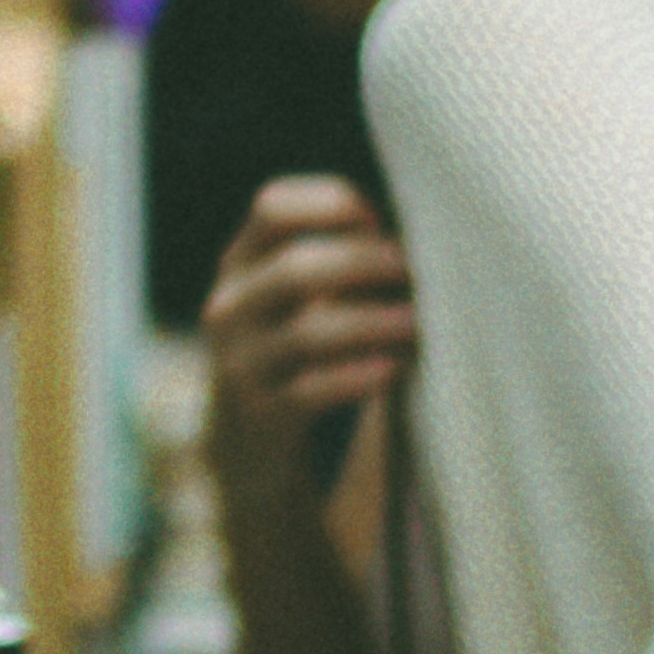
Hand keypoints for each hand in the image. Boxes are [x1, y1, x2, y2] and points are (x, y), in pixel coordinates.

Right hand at [208, 173, 415, 466]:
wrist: (247, 450)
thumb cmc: (299, 357)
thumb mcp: (297, 300)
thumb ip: (338, 260)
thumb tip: (423, 227)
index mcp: (240, 264)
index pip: (272, 207)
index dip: (329, 203)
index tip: (380, 219)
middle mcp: (229, 307)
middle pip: (294, 268)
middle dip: (364, 263)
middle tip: (416, 270)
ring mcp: (240, 363)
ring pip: (306, 333)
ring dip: (371, 322)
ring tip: (418, 322)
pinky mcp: (261, 416)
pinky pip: (311, 392)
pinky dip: (356, 377)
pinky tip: (393, 369)